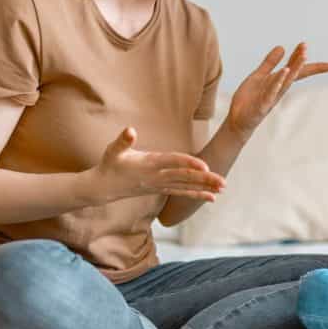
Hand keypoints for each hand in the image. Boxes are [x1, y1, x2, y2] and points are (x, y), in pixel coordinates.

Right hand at [86, 127, 225, 203]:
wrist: (103, 187)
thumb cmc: (110, 164)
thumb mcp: (113, 150)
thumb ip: (123, 141)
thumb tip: (130, 130)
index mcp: (149, 163)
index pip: (173, 162)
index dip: (189, 163)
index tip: (205, 166)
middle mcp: (157, 176)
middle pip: (185, 177)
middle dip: (205, 179)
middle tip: (223, 182)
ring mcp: (160, 185)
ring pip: (186, 186)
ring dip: (205, 188)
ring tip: (223, 189)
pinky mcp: (161, 190)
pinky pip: (181, 193)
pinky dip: (196, 195)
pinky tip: (211, 198)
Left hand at [226, 43, 327, 137]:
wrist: (237, 120)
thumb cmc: (249, 100)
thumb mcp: (259, 77)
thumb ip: (269, 63)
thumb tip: (282, 47)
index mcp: (279, 81)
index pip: (299, 71)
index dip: (314, 67)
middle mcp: (279, 89)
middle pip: (293, 74)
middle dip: (300, 60)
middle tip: (305, 47)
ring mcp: (271, 98)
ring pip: (286, 82)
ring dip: (294, 69)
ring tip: (302, 56)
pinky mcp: (262, 106)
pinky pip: (271, 93)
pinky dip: (277, 82)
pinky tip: (283, 72)